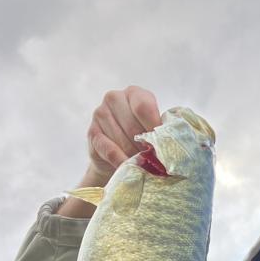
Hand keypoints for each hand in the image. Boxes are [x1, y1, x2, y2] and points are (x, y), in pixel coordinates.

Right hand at [57, 87, 160, 217]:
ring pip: (122, 140)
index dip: (154, 128)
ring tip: (142, 164)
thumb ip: (158, 131)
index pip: (144, 106)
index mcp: (134, 93)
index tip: (161, 145)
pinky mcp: (92, 133)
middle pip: (133, 126)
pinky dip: (121, 161)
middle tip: (153, 160)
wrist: (115, 156)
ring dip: (134, 156)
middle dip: (145, 146)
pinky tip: (128, 167)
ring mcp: (100, 114)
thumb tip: (167, 146)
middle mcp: (114, 98)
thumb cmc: (140, 139)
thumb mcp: (152, 130)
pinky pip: (110, 150)